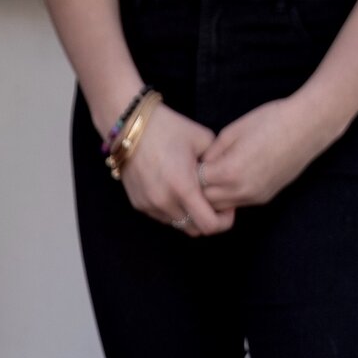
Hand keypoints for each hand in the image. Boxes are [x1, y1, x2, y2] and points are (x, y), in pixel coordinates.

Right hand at [117, 104, 231, 236]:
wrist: (130, 127)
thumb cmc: (169, 128)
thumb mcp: (203, 139)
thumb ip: (217, 163)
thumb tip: (224, 178)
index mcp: (184, 187)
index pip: (209, 225)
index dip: (223, 221)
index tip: (227, 207)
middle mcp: (165, 202)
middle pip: (194, 230)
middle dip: (207, 220)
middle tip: (213, 203)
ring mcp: (150, 205)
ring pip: (178, 224)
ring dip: (189, 215)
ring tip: (193, 195)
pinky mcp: (139, 204)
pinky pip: (162, 217)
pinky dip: (172, 210)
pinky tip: (174, 191)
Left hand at [197, 92, 341, 211]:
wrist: (309, 126)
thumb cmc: (271, 120)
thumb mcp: (233, 131)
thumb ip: (212, 152)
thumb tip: (201, 164)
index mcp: (229, 171)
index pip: (196, 183)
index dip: (191, 171)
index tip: (190, 161)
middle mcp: (241, 190)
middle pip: (206, 201)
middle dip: (199, 188)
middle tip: (198, 171)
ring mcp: (254, 196)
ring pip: (222, 207)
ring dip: (214, 195)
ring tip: (214, 174)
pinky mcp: (265, 197)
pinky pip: (238, 203)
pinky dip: (230, 195)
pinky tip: (232, 177)